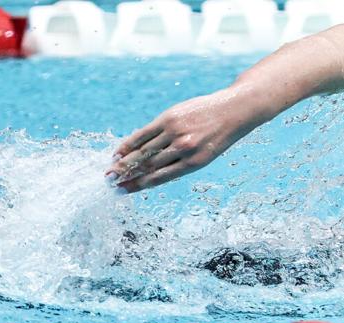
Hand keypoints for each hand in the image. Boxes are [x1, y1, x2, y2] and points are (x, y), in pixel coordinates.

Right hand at [108, 89, 260, 193]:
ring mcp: (175, 132)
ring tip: (110, 171)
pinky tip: (118, 151)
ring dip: (124, 161)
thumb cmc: (217, 137)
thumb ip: (178, 161)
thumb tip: (148, 170)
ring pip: (144, 150)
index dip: (138, 185)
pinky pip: (144, 133)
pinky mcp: (169, 118)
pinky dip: (129, 143)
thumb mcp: (204, 155)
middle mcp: (184, 149)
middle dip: (126, 174)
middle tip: (110, 182)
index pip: (160, 177)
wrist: (233, 111)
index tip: (122, 191)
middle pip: (148, 164)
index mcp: (194, 163)